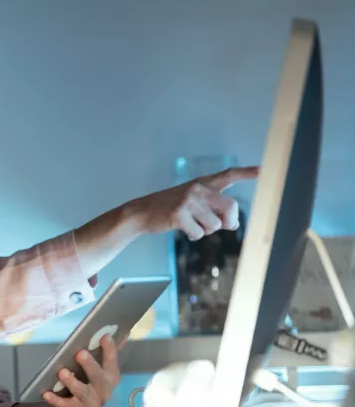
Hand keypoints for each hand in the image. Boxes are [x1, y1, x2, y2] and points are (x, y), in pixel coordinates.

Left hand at [41, 333, 121, 406]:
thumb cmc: (92, 384)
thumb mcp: (102, 371)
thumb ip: (108, 353)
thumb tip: (123, 333)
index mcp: (111, 377)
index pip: (112, 362)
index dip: (110, 350)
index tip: (105, 336)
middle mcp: (104, 390)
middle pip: (98, 377)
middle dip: (90, 365)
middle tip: (80, 353)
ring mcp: (91, 402)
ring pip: (82, 392)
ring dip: (72, 382)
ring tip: (62, 372)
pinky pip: (65, 405)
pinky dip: (55, 400)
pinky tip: (46, 393)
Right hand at [129, 166, 257, 239]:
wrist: (142, 211)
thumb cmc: (170, 207)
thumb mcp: (193, 201)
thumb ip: (214, 208)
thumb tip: (233, 224)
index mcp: (203, 183)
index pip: (229, 175)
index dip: (247, 173)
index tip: (263, 170)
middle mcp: (198, 188)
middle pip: (230, 208)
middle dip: (228, 222)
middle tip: (220, 226)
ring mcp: (188, 200)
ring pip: (214, 224)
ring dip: (206, 230)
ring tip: (192, 224)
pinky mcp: (179, 214)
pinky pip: (199, 233)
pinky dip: (193, 235)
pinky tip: (182, 228)